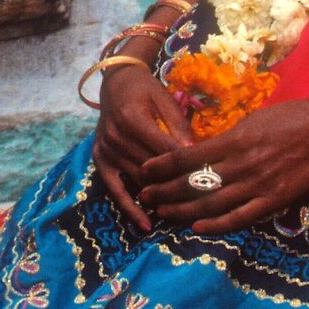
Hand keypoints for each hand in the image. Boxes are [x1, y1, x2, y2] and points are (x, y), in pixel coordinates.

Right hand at [94, 63, 193, 232]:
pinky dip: (130, 209)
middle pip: (152, 170)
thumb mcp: (164, 100)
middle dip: (177, 186)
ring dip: (160, 199)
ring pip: (138, 182)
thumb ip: (178, 126)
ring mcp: (106, 151)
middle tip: (202, 204)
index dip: (187, 167)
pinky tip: (146, 225)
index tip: (207, 182)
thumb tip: (196, 154)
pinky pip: (115, 190)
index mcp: (132, 118)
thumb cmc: (145, 90)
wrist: (115, 84)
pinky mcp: (100, 162)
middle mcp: (115, 137)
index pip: (165, 151)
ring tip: (183, 216)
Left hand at [135, 96, 308, 235]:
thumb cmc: (291, 116)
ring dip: (183, 210)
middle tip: (144, 196)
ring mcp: (259, 186)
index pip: (187, 157)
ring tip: (163, 213)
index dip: (162, 166)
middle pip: (193, 183)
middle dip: (164, 190)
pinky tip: (197, 227)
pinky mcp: (275, 201)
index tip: (144, 171)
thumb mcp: (253, 120)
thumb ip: (227, 140)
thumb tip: (201, 154)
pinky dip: (217, 225)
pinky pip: (240, 217)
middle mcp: (243, 165)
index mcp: (235, 140)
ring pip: (211, 204)